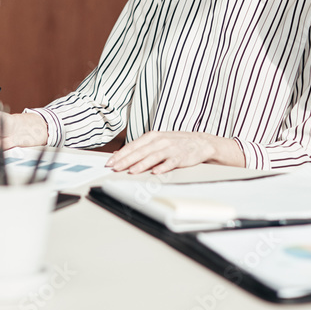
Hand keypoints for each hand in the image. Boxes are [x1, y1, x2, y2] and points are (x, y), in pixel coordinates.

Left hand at [106, 131, 242, 174]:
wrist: (200, 142)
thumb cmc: (176, 143)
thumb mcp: (156, 141)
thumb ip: (140, 148)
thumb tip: (120, 154)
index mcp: (152, 136)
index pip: (133, 146)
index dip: (121, 154)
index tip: (110, 162)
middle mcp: (160, 141)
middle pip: (140, 151)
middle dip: (126, 160)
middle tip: (115, 167)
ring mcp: (170, 148)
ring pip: (153, 157)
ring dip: (141, 164)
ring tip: (131, 171)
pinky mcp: (181, 157)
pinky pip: (170, 162)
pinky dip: (163, 167)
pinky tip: (155, 172)